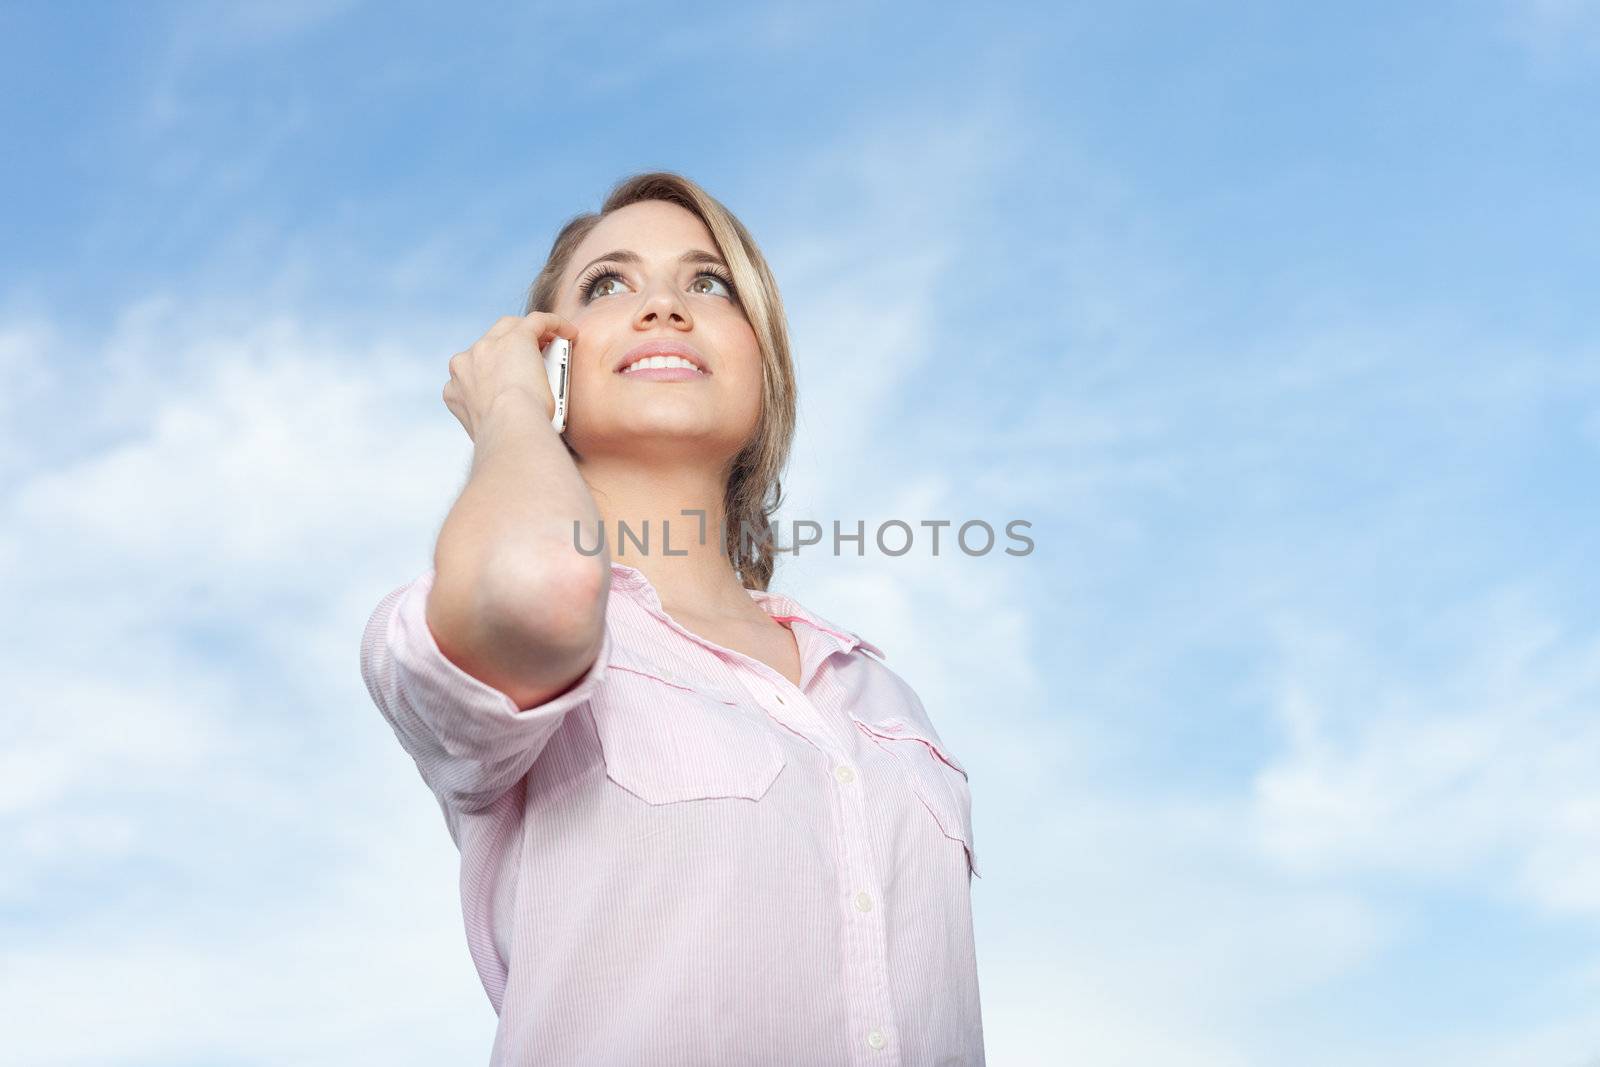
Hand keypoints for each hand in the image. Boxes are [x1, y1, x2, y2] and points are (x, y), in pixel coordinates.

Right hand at [443, 313, 578, 442]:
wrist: (511, 429)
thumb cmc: (507, 440)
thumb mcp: (490, 431)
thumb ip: (493, 420)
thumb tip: (510, 422)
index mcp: (454, 389)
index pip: (474, 371)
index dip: (493, 371)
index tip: (512, 381)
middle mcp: (465, 363)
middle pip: (489, 344)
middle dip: (507, 347)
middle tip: (533, 358)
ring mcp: (487, 347)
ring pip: (510, 327)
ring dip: (530, 332)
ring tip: (552, 342)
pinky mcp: (516, 338)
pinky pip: (537, 320)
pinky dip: (554, 323)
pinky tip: (569, 332)